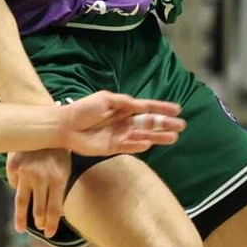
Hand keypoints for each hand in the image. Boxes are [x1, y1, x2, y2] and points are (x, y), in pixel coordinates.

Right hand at [5, 147, 71, 237]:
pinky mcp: (13, 166)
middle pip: (38, 209)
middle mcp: (41, 177)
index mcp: (59, 178)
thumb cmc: (57, 149)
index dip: (52, 224)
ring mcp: (26, 172)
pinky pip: (14, 183)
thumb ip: (59, 189)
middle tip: (39, 229)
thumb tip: (58, 214)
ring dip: (22, 217)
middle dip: (40, 221)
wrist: (44, 124)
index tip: (49, 233)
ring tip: (20, 228)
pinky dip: (18, 184)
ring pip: (22, 201)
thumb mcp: (64, 167)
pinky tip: (22, 182)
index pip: (54, 209)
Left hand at [56, 92, 183, 157]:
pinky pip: (129, 147)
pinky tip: (149, 143)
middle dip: (165, 124)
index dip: (162, 108)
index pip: (147, 108)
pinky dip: (139, 145)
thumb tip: (144, 105)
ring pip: (143, 136)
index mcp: (124, 108)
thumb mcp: (106, 99)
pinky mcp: (112, 147)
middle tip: (181, 126)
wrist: (65, 126)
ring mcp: (119, 135)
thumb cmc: (84, 109)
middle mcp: (124, 122)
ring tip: (173, 137)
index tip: (177, 109)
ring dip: (158, 136)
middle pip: (149, 123)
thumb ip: (126, 103)